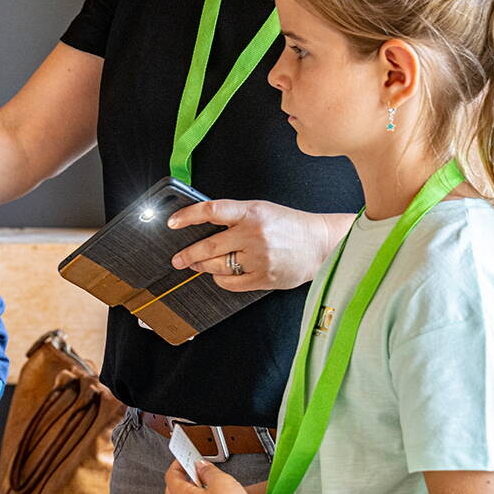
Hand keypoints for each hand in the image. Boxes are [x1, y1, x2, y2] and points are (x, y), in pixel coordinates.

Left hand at [169, 200, 344, 292]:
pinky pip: (230, 283)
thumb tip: (200, 226)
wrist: (321, 244)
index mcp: (252, 213)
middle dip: (188, 255)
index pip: (211, 211)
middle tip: (177, 259)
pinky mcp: (264, 277)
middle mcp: (254, 234)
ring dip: (202, 267)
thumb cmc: (289, 225)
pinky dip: (221, 280)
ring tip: (196, 265)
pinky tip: (220, 275)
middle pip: (209, 246)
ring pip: (217, 267)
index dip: (188, 216)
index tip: (172, 223)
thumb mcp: (261, 210)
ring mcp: (259, 258)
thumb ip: (234, 217)